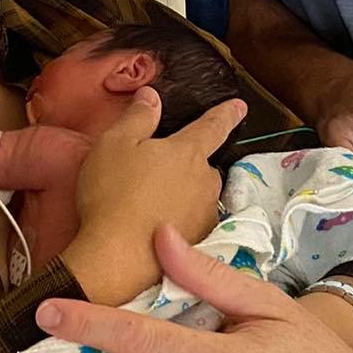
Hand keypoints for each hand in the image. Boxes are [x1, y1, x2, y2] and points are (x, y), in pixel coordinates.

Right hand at [63, 89, 246, 306]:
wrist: (116, 258)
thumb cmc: (113, 193)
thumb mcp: (115, 143)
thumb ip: (138, 116)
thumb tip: (152, 95)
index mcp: (188, 152)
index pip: (214, 126)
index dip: (227, 113)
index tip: (240, 106)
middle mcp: (205, 181)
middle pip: (204, 165)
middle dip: (189, 165)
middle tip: (161, 171)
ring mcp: (204, 214)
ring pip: (199, 195)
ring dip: (184, 194)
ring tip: (154, 202)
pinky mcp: (198, 242)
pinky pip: (193, 222)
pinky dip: (180, 220)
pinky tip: (158, 227)